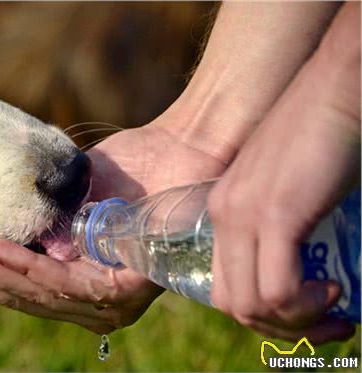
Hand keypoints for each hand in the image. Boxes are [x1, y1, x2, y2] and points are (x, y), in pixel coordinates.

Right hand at [0, 115, 227, 333]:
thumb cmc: (128, 173)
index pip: (17, 287)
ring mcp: (113, 300)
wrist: (182, 148)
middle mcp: (94, 301)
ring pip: (39, 293)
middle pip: (22, 295)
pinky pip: (69, 282)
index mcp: (78, 283)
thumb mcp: (65, 202)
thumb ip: (34, 227)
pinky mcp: (131, 287)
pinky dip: (30, 268)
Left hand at [207, 2, 358, 343]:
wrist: (337, 89)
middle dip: (281, 328)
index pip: (225, 285)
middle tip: (330, 324)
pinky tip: (333, 290)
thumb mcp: (293, 190)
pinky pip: (277, 290)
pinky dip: (304, 306)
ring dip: (296, 323)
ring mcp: (244, 215)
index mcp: (225, 212)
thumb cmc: (326, 136)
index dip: (266, 314)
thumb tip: (307, 270)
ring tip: (337, 311)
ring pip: (249, 306)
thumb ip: (285, 226)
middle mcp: (225, 216)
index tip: (312, 314)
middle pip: (232, 304)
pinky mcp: (274, 213)